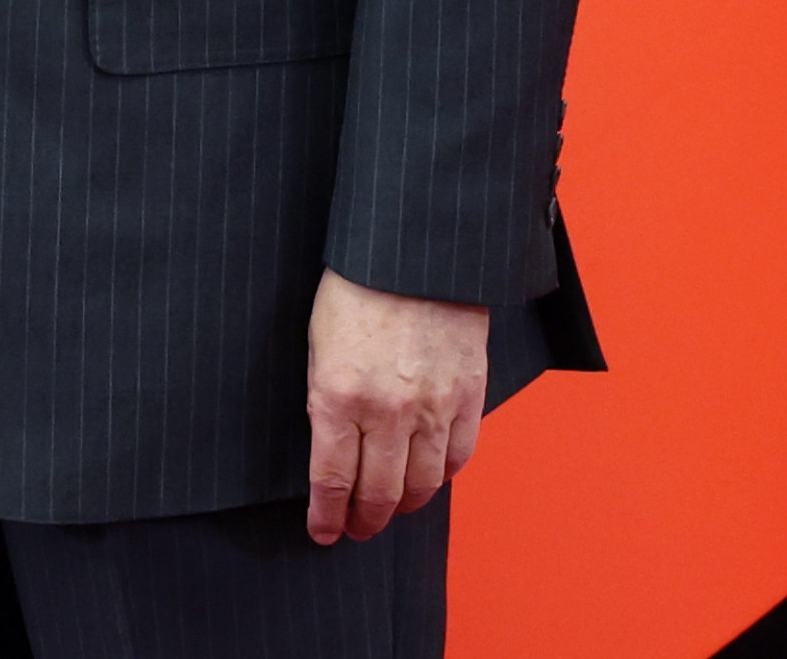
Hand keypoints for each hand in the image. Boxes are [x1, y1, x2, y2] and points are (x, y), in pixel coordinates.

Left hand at [305, 271, 487, 544]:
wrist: (414, 253)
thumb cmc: (356, 289)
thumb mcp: (318, 345)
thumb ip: (325, 402)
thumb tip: (332, 453)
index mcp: (337, 396)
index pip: (332, 480)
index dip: (327, 516)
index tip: (323, 532)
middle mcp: (386, 410)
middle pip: (378, 493)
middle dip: (364, 521)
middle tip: (356, 529)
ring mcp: (432, 407)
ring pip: (421, 485)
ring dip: (403, 507)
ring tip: (390, 510)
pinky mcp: (467, 397)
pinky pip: (457, 457)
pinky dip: (441, 476)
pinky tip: (427, 478)